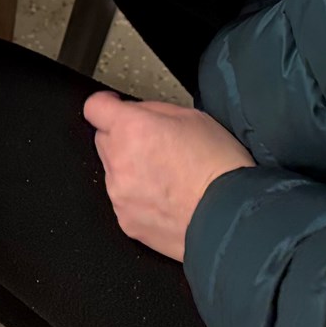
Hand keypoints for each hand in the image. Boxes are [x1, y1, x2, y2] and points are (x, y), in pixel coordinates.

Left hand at [86, 93, 252, 261]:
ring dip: (131, 170)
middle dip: (123, 138)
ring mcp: (119, 194)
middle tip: (155, 146)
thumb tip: (138, 113)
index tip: (113, 107)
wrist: (230, 218)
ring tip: (168, 178)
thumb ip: (154, 111)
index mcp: (132, 129)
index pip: (95, 107)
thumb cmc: (219, 168)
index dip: (106, 104)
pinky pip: (124, 201)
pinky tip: (167, 199)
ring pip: (113, 172)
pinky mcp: (126, 221)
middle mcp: (118, 161)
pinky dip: (138, 198)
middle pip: (104, 139)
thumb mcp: (193, 117)